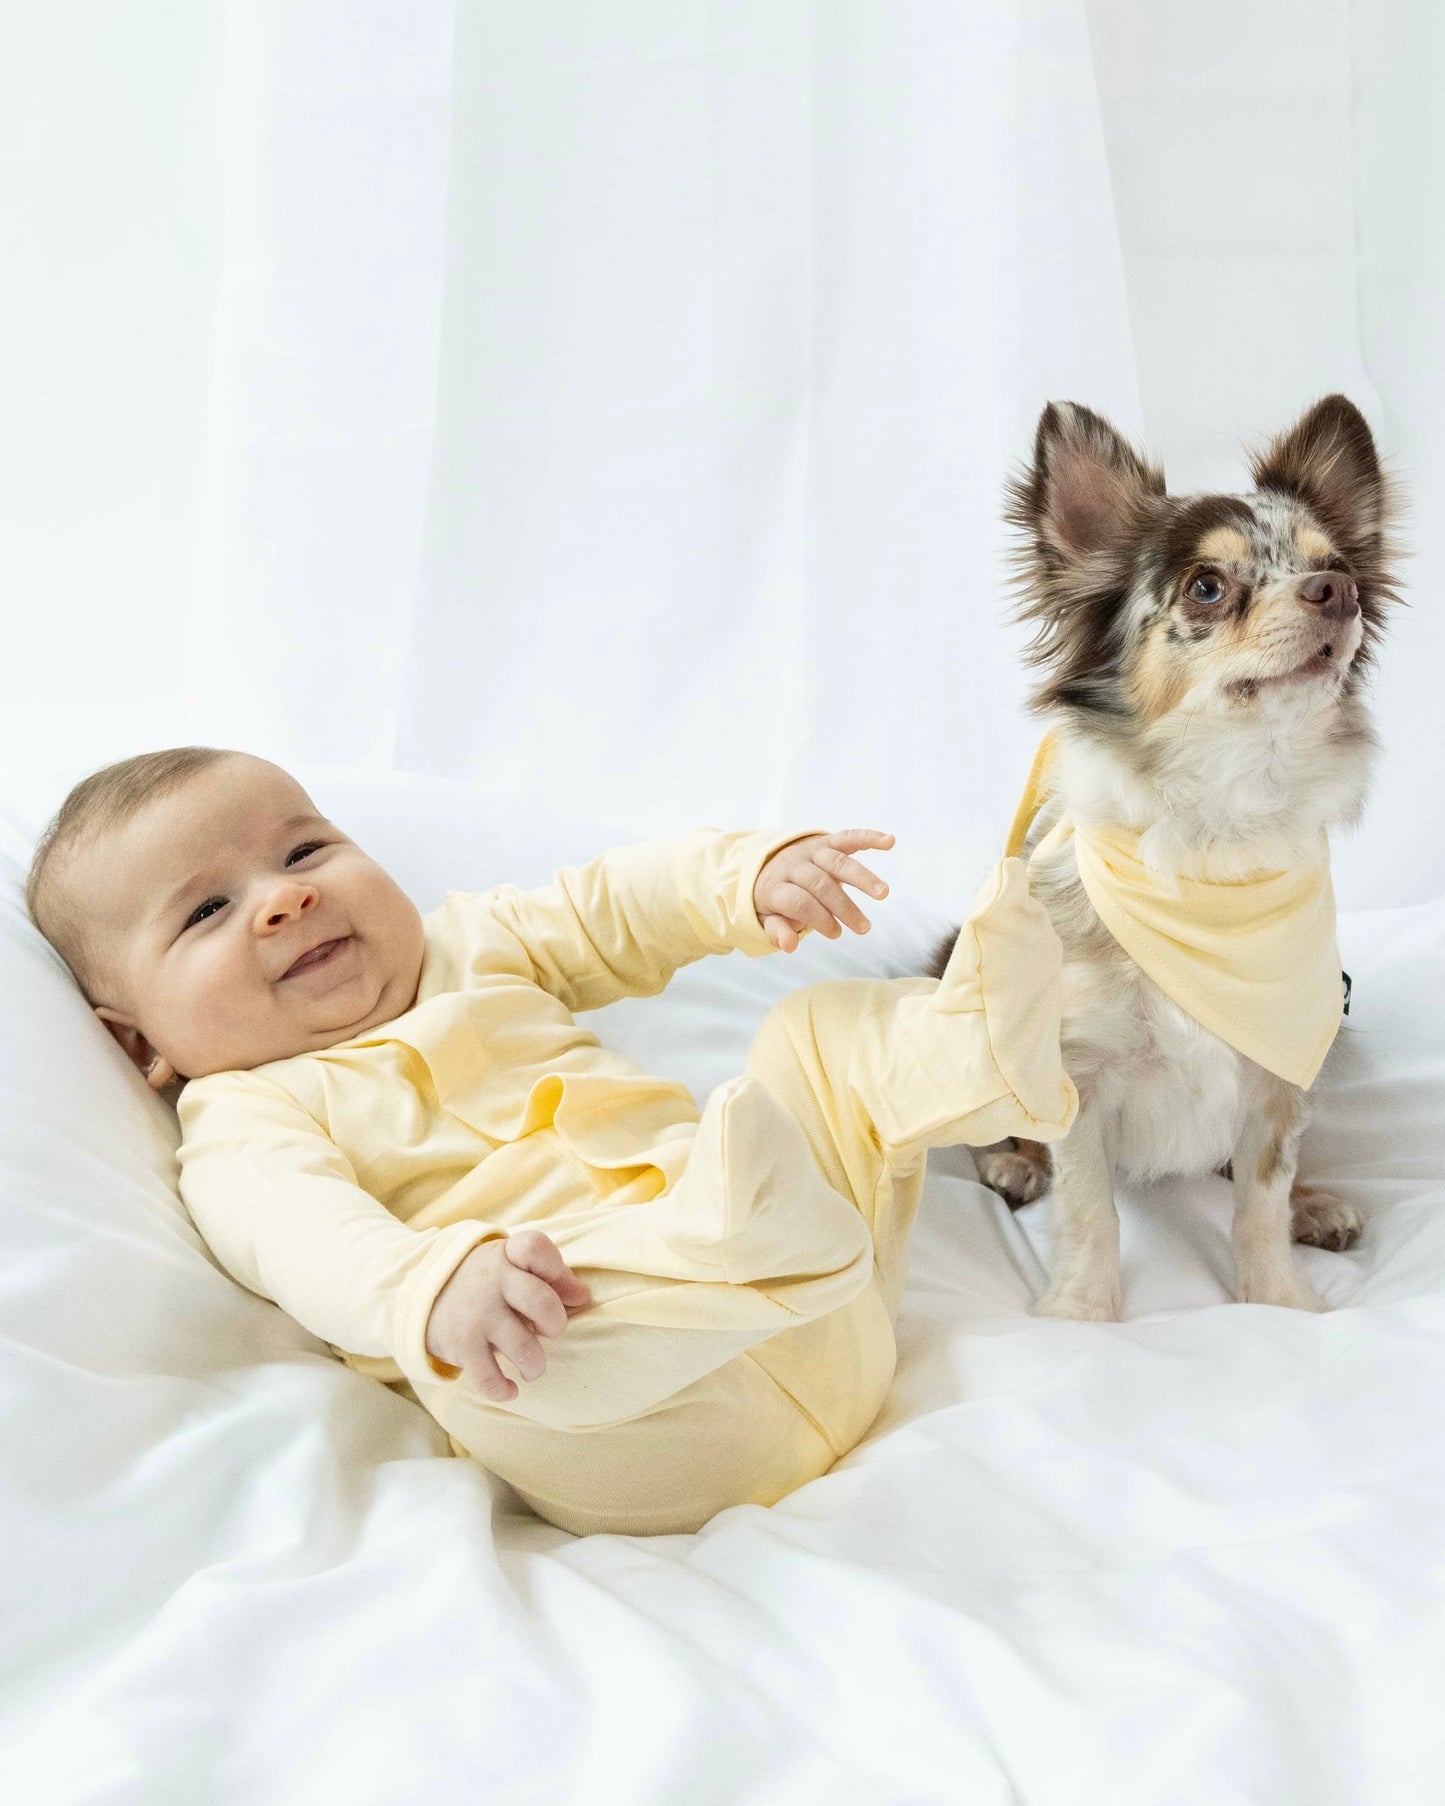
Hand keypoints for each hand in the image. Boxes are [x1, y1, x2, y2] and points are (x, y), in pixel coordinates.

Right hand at [424, 1228, 591, 1401]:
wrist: (424, 1296)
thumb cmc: (488, 1283)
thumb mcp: (515, 1267)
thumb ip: (552, 1276)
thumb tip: (584, 1296)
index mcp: (508, 1255)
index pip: (535, 1247)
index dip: (556, 1267)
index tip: (558, 1284)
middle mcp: (492, 1281)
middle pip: (540, 1301)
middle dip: (555, 1323)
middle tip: (549, 1330)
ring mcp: (476, 1314)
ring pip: (521, 1346)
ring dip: (535, 1364)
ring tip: (533, 1367)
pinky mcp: (461, 1346)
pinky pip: (489, 1378)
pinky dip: (504, 1390)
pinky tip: (510, 1388)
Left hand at [753, 829, 894, 952]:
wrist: (767, 865)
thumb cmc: (775, 901)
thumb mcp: (767, 919)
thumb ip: (777, 932)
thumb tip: (789, 945)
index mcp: (776, 887)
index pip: (798, 902)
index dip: (818, 918)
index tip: (835, 933)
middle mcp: (793, 866)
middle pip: (820, 883)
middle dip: (843, 906)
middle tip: (863, 927)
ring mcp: (811, 852)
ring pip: (837, 861)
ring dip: (862, 877)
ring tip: (883, 893)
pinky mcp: (826, 842)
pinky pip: (847, 838)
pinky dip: (869, 837)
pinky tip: (889, 842)